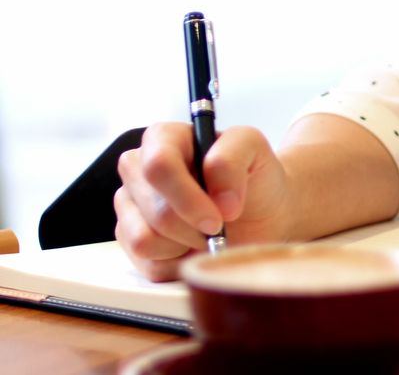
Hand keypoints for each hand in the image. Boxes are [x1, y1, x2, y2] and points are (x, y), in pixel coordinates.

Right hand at [115, 123, 289, 280]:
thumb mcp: (254, 149)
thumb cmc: (255, 177)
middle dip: (194, 226)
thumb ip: (231, 158)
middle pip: (155, 209)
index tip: (218, 218)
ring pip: (144, 239)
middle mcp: (138, 169)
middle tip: (219, 226)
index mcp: (163, 139)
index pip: (158, 166)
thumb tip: (219, 200)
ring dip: (186, 244)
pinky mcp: (131, 240)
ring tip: (206, 233)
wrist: (263, 214)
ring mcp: (131, 206)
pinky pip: (147, 263)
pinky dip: (178, 262)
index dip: (187, 197)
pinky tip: (193, 247)